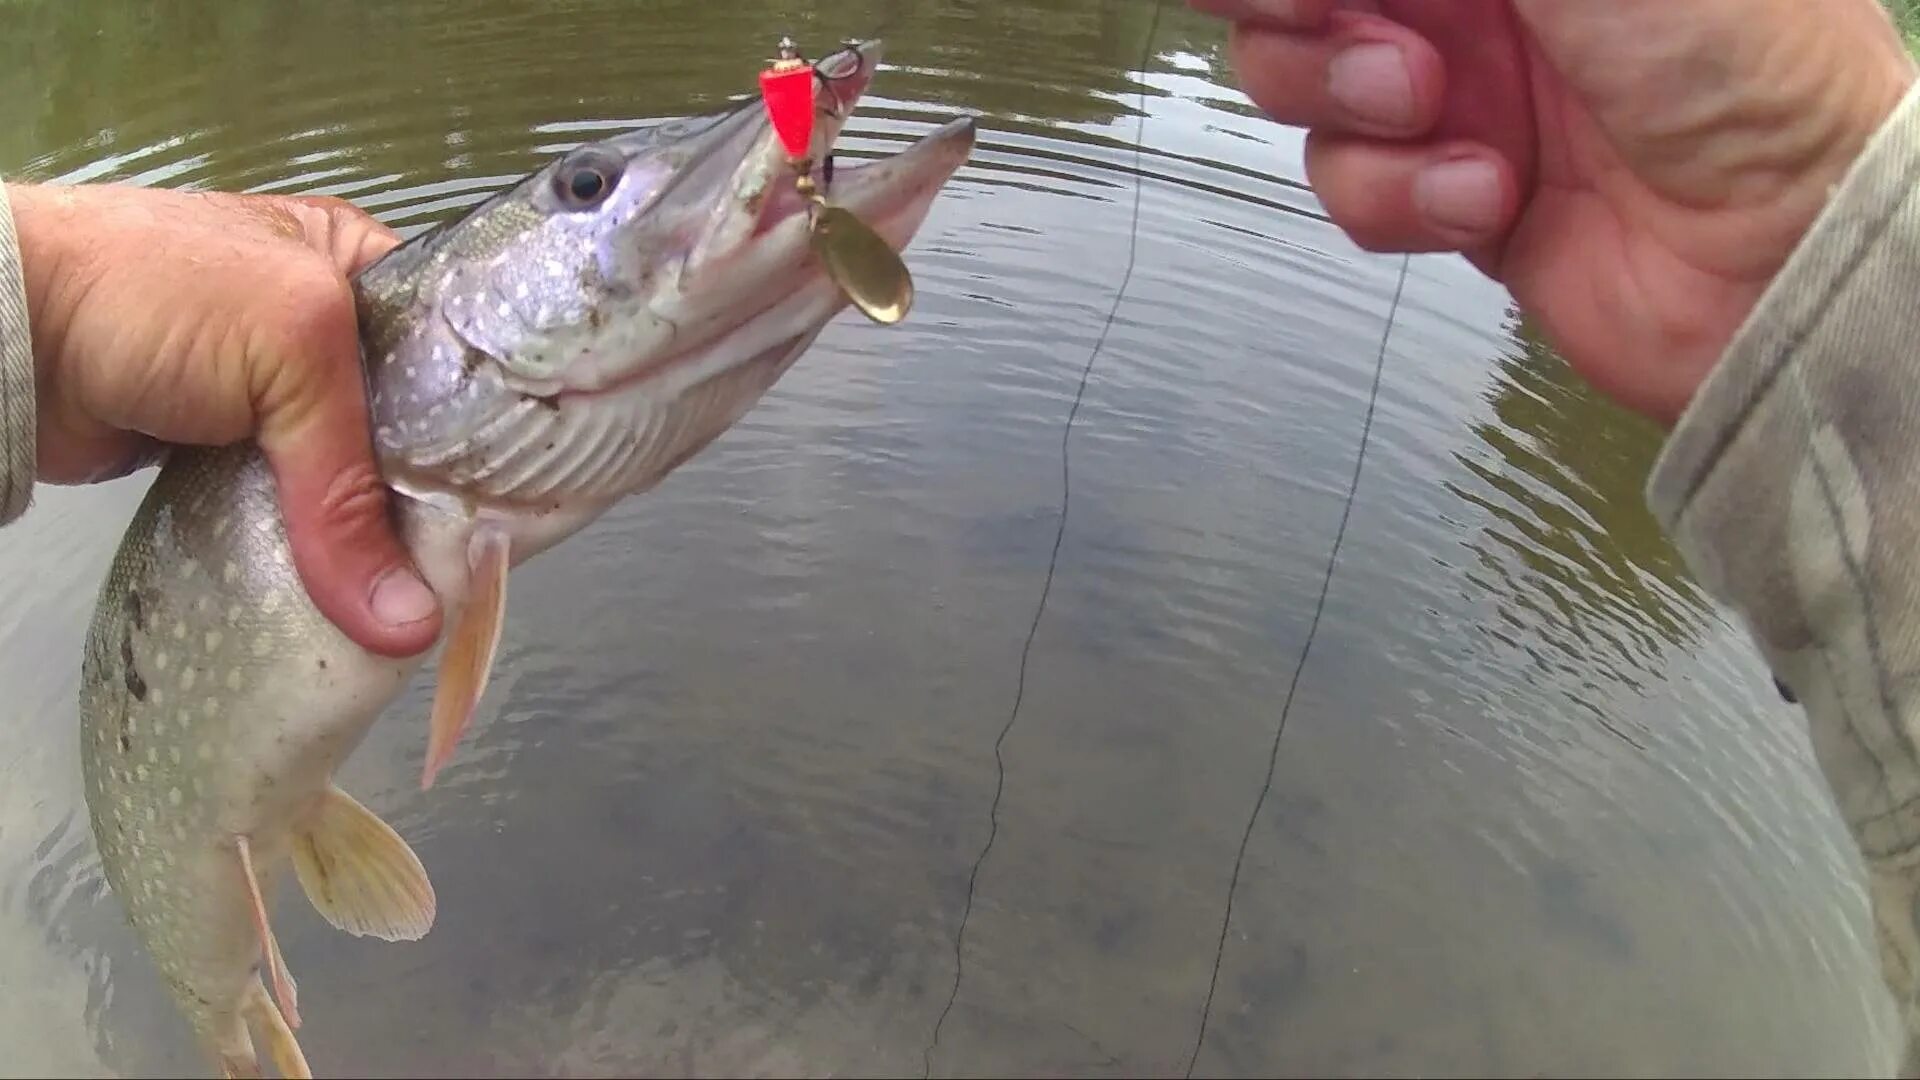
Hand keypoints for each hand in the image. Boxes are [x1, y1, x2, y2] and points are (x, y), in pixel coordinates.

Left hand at [9, 182, 441, 657]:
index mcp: (360, 264)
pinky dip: (313, 549)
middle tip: (471, 567)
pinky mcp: (226, 453)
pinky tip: (349, 585)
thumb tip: (407, 623)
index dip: (487, 430)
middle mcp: (327, 328)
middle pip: (408, 432)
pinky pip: (294, 512)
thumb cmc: (153, 291)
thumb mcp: (290, 353)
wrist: (10, 335)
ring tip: (422, 592)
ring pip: (351, 481)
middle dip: (431, 500)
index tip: (515, 508)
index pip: (453, 353)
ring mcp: (271, 395)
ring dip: (371, 536)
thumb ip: (350, 490)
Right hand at [1190, 0, 1917, 424]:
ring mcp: (1457, 93)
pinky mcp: (1446, 193)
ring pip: (1305, 90)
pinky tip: (1489, 191)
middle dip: (1297, 21)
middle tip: (1340, 27)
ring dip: (1354, 109)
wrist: (1783, 252)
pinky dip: (1403, 197)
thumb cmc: (1749, 71)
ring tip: (1437, 111)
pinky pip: (1353, 190)